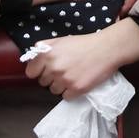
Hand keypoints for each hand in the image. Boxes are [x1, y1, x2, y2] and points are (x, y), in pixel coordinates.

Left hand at [22, 21, 138, 98]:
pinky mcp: (76, 89)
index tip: (46, 70)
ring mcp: (64, 80)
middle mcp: (53, 68)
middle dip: (51, 78)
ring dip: (61, 86)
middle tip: (65, 70)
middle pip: (43, 82)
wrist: (107, 49)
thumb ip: (44, 47)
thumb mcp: (61, 40)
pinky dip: (71, 92)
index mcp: (47, 55)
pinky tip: (79, 81)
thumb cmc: (84, 43)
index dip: (38, 72)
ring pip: (54, 90)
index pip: (31, 73)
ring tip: (73, 75)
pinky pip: (66, 97)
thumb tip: (34, 54)